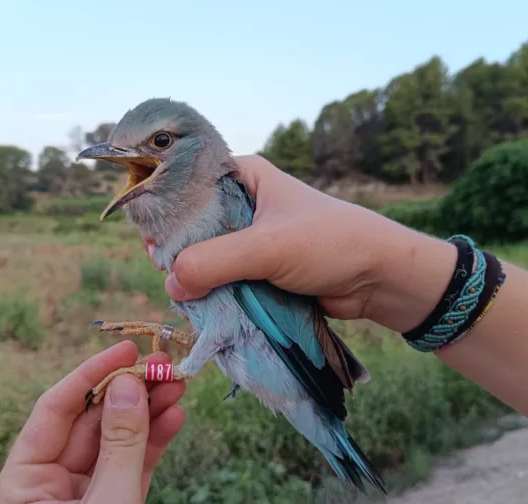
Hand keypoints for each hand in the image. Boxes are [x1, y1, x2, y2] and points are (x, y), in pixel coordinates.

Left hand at [0, 341, 184, 503]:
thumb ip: (119, 446)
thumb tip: (127, 385)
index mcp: (21, 488)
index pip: (53, 412)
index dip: (90, 376)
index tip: (126, 350)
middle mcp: (45, 489)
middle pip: (88, 423)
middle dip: (127, 394)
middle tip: (165, 366)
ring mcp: (79, 499)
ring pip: (113, 442)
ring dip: (146, 413)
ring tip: (179, 385)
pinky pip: (130, 466)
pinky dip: (153, 443)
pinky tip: (175, 417)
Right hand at [153, 155, 456, 332]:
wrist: (379, 278)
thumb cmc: (329, 244)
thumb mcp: (268, 247)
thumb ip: (215, 262)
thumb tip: (170, 282)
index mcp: (243, 177)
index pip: (187, 184)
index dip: (164, 206)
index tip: (148, 234)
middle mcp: (242, 204)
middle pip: (191, 224)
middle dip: (176, 247)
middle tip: (161, 266)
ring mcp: (249, 239)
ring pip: (205, 256)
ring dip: (193, 275)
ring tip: (179, 290)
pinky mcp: (258, 269)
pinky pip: (223, 279)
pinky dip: (212, 291)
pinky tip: (198, 303)